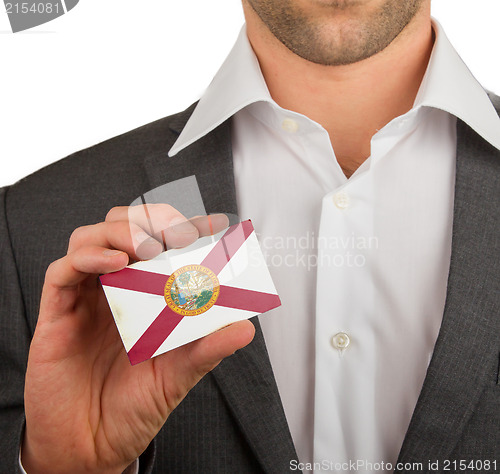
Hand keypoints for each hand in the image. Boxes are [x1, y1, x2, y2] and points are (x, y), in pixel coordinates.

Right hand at [22, 205, 254, 473]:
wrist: (92, 446)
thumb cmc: (134, 406)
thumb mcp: (179, 374)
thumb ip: (208, 349)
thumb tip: (245, 328)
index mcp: (145, 296)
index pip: (163, 245)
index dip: (188, 227)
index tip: (215, 223)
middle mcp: (115, 288)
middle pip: (124, 228)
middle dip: (152, 220)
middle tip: (179, 232)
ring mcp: (85, 297)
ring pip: (91, 237)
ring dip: (122, 231)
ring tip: (148, 246)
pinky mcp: (57, 313)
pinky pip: (63, 271)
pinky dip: (88, 257)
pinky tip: (116, 263)